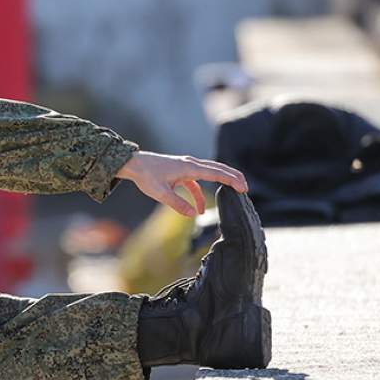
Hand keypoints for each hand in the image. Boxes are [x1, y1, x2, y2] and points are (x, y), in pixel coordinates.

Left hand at [115, 151, 248, 216]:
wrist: (134, 164)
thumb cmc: (146, 176)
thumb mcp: (160, 193)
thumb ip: (177, 204)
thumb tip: (193, 215)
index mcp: (189, 168)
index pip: (216, 173)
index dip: (231, 180)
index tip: (243, 188)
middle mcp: (191, 164)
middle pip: (218, 169)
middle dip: (232, 178)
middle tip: (245, 189)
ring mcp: (186, 166)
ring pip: (209, 173)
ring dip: (220, 183)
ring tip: (231, 194)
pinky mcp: (181, 171)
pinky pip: (196, 182)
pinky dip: (200, 194)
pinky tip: (199, 210)